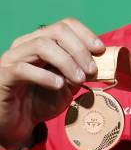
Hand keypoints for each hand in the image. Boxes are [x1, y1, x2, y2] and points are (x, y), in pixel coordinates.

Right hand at [0, 18, 104, 149]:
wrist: (16, 124)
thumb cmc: (40, 102)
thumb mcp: (67, 85)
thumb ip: (78, 72)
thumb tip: (95, 63)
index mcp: (41, 41)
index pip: (65, 25)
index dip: (85, 34)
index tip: (100, 50)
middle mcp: (26, 43)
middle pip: (56, 31)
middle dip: (79, 49)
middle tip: (91, 69)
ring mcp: (13, 57)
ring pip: (42, 46)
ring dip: (66, 61)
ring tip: (79, 79)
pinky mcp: (4, 75)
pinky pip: (24, 68)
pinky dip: (45, 76)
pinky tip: (58, 85)